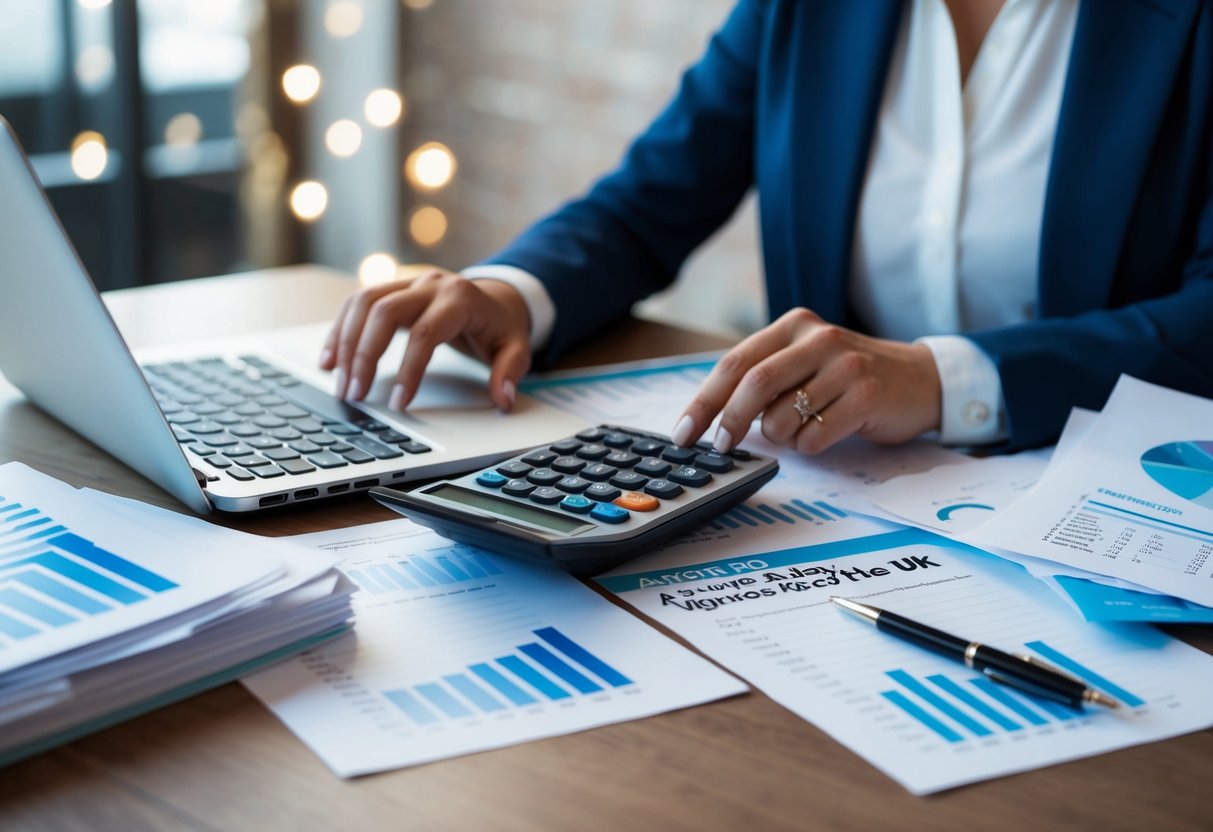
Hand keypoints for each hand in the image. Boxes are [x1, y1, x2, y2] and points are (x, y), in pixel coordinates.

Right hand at [319, 268, 532, 411]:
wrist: (495, 298)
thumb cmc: (500, 327)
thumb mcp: (516, 348)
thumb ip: (510, 372)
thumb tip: (503, 398)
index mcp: (460, 298)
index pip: (425, 333)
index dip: (408, 370)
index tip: (397, 403)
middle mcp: (429, 285)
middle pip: (384, 312)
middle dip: (364, 355)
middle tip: (354, 394)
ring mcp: (407, 283)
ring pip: (363, 302)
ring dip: (345, 342)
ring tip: (338, 381)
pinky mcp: (392, 288)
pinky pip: (357, 304)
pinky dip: (340, 330)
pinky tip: (330, 359)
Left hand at [669, 308, 941, 454]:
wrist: (923, 380)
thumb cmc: (852, 377)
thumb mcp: (807, 361)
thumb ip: (765, 377)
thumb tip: (711, 415)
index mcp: (795, 326)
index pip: (735, 363)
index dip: (704, 401)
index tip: (683, 432)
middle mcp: (818, 339)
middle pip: (753, 385)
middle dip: (729, 422)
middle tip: (721, 447)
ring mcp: (845, 366)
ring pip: (783, 417)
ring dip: (780, 437)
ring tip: (802, 428)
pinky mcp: (866, 396)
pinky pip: (814, 437)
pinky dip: (809, 447)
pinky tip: (829, 433)